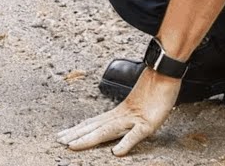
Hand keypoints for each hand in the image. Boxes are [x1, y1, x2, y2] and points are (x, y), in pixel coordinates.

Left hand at [56, 66, 179, 155]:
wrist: (165, 72)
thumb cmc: (155, 88)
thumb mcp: (138, 105)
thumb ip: (127, 115)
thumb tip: (116, 121)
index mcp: (118, 113)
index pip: (93, 123)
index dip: (78, 130)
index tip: (62, 135)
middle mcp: (121, 116)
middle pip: (95, 127)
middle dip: (76, 135)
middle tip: (58, 141)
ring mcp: (133, 119)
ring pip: (107, 131)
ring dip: (89, 139)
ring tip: (73, 145)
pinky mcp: (148, 123)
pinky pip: (135, 135)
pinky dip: (126, 143)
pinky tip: (116, 152)